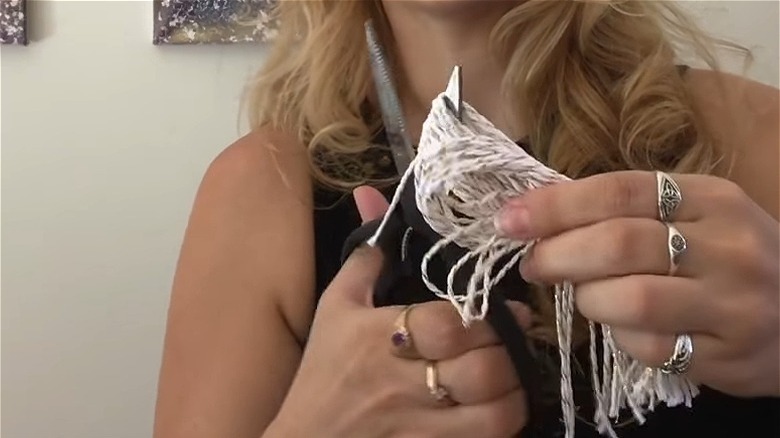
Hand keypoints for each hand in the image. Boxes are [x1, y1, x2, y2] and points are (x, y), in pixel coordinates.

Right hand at [268, 186, 531, 437]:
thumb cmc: (323, 372)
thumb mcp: (334, 308)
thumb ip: (365, 258)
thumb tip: (372, 197)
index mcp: (377, 338)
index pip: (449, 324)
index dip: (488, 315)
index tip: (508, 307)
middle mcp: (401, 383)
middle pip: (481, 368)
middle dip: (510, 349)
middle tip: (517, 335)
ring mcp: (419, 426)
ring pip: (493, 410)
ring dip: (515, 387)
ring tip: (515, 370)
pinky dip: (506, 419)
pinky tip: (502, 402)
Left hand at [496, 170, 778, 397]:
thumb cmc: (729, 258)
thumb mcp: (694, 217)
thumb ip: (627, 211)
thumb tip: (538, 210)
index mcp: (712, 197)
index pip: (619, 191)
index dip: (556, 205)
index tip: (510, 219)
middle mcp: (729, 245)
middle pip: (619, 244)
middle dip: (558, 254)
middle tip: (532, 263)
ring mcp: (734, 303)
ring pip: (631, 299)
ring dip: (587, 298)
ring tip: (583, 294)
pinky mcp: (730, 355)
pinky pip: (652, 347)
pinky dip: (620, 337)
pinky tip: (622, 326)